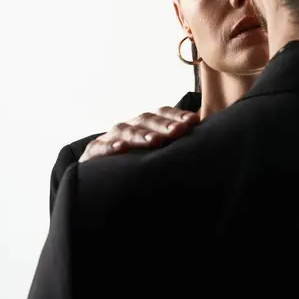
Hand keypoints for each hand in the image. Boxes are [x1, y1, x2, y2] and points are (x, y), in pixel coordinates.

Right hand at [79, 107, 198, 162]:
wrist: (97, 185)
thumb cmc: (135, 166)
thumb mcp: (156, 155)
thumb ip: (176, 146)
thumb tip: (207, 139)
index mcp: (144, 125)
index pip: (161, 113)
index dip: (176, 115)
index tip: (193, 121)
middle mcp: (128, 128)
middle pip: (146, 119)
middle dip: (163, 124)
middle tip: (179, 131)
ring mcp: (109, 139)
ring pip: (125, 130)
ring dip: (140, 134)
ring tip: (154, 141)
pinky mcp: (92, 154)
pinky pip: (98, 147)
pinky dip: (108, 147)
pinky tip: (120, 149)